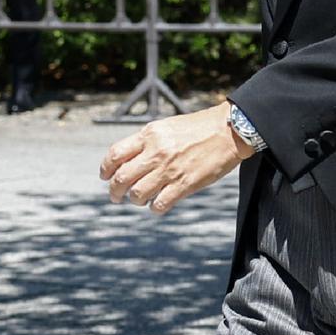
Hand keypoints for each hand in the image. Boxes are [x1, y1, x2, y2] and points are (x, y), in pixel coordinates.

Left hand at [99, 101, 253, 214]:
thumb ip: (148, 142)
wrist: (229, 130)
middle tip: (117, 196)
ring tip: (141, 198)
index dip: (106, 169)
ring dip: (135, 200)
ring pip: (137, 194)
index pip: (115, 154)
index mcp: (150, 134)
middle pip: (121, 178)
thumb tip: (128, 160)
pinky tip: (159, 203)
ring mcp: (170, 169)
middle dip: (115, 191)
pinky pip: (159, 205)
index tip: (105, 177)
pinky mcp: (185, 184)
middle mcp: (157, 152)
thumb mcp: (168, 127)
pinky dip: (155, 207)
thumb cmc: (199, 128)